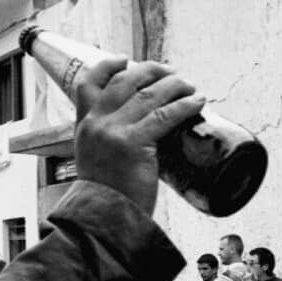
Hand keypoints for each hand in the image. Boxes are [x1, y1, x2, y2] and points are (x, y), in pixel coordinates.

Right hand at [74, 58, 205, 212]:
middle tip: (171, 73)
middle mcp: (96, 123)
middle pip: (125, 80)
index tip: (126, 59)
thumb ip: (109, 144)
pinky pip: (165, 115)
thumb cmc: (106, 199)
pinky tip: (197, 102)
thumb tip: (143, 134)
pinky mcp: (134, 143)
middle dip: (151, 71)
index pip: (89, 82)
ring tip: (189, 86)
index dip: (109, 65)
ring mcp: (113, 132)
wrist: (103, 221)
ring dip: (174, 85)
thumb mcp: (97, 163)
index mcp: (84, 126)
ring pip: (148, 94)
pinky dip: (184, 105)